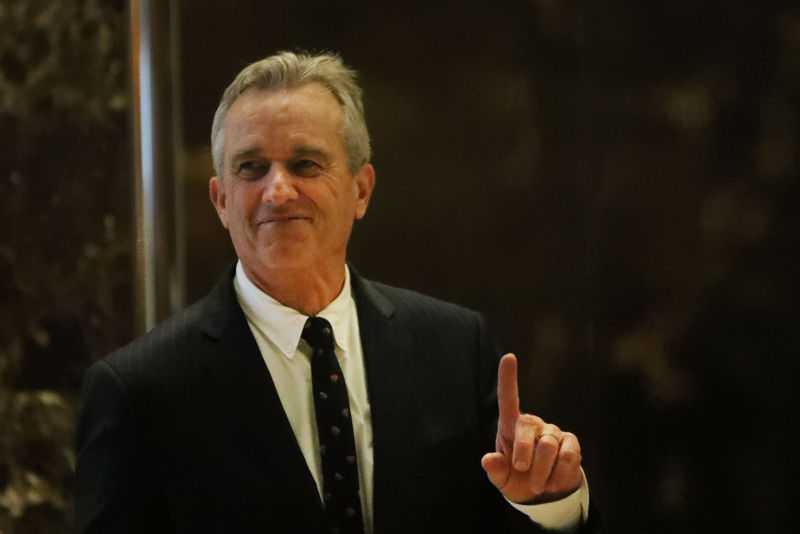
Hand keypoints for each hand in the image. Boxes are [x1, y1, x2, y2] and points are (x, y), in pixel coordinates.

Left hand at [481, 354, 582, 503]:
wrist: (543, 495)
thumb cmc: (516, 479)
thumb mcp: (501, 478)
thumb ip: (495, 470)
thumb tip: (487, 460)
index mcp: (511, 427)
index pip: (509, 398)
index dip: (508, 378)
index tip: (509, 357)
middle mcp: (533, 424)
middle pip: (528, 426)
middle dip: (523, 452)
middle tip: (521, 470)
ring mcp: (553, 432)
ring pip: (548, 446)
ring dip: (540, 471)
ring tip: (536, 485)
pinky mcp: (571, 444)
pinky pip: (567, 456)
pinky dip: (558, 474)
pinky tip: (553, 483)